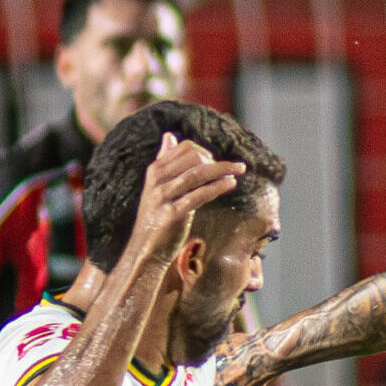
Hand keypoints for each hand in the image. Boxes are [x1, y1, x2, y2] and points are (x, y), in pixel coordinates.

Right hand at [127, 132, 246, 267]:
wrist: (146, 250)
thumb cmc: (158, 219)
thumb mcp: (160, 187)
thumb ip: (167, 163)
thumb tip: (170, 135)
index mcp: (155, 171)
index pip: (184, 148)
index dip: (206, 152)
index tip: (218, 161)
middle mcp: (157, 180)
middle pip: (193, 159)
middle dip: (218, 161)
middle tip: (236, 167)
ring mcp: (162, 197)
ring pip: (197, 174)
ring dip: (222, 170)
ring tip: (239, 171)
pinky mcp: (170, 214)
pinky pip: (198, 195)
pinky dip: (216, 188)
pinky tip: (230, 184)